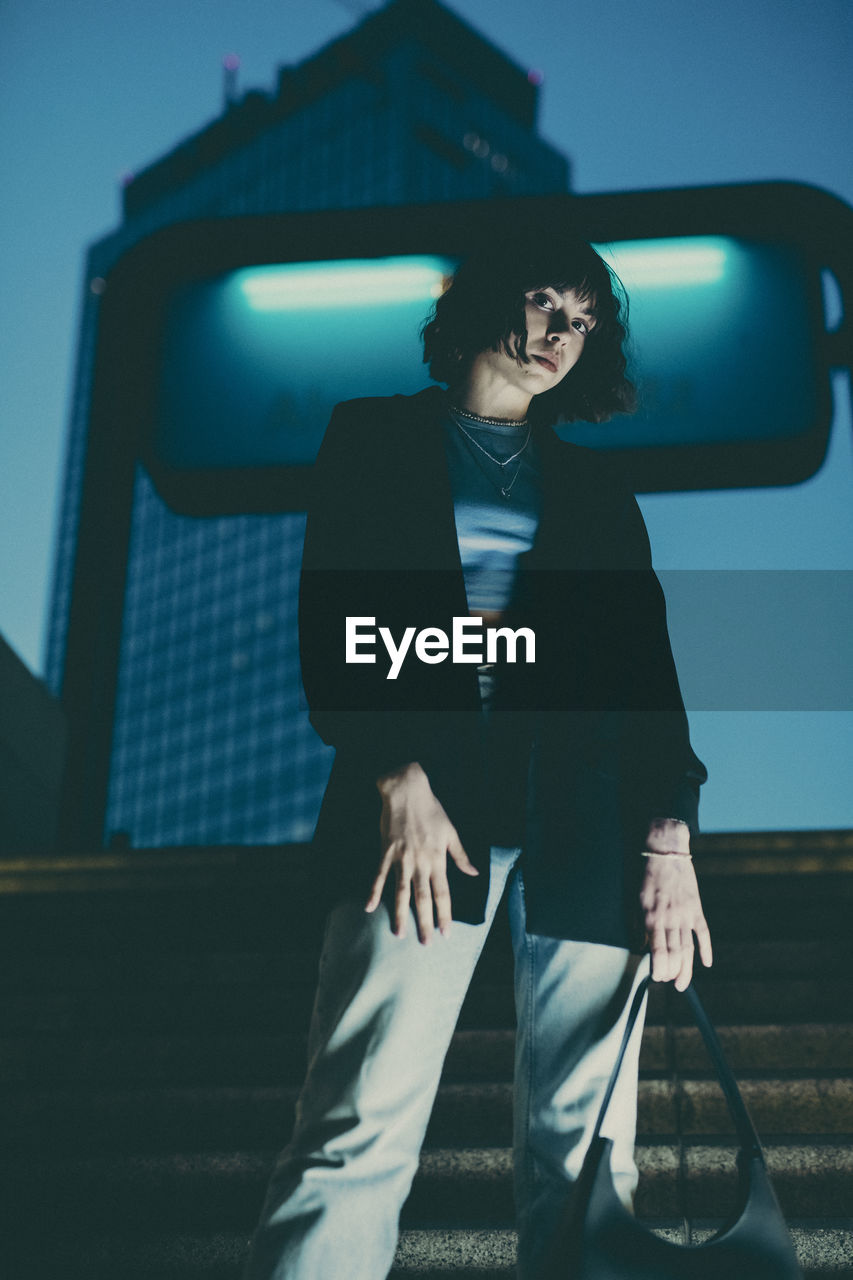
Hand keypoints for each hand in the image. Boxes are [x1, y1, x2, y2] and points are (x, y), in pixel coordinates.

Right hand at [366, 761, 478, 943]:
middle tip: (425, 943)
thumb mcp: (451, 831)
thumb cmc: (431, 810)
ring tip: (399, 934)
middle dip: (425, 922)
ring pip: (401, 892)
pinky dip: (373, 891)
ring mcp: (401, 858)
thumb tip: (473, 873)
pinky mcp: (386, 852)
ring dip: (400, 914)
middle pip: (423, 898)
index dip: (445, 914)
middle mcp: (420, 862)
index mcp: (437, 859)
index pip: (443, 893)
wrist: (407, 791)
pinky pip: (378, 875)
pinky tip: (369, 907)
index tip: (446, 933)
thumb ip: (460, 855)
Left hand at [640, 820, 711, 990]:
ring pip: (689, 948)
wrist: (664, 851)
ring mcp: (686, 914)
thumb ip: (637, 925)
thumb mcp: (633, 900)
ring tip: (683, 984)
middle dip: (672, 973)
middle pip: (675, 955)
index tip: (657, 978)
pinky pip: (703, 932)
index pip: (658, 952)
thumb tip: (640, 946)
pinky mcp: (696, 908)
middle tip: (670, 984)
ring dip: (687, 968)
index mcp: (653, 918)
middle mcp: (671, 919)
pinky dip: (706, 949)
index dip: (659, 969)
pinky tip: (706, 963)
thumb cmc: (644, 875)